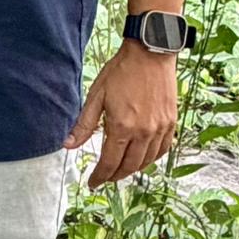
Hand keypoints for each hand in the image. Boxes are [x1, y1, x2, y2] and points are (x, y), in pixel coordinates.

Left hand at [64, 41, 177, 188]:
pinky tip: (141, 157)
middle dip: (114, 176)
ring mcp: (160, 130)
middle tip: (104, 178)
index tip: (92, 183)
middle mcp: (143, 133)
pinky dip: (150, 159)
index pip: (109, 162)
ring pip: (146, 162)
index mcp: (122, 127)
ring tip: (120, 170)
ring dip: (132, 170)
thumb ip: (84, 124)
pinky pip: (161, 151)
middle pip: (128, 167)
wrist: (150, 55)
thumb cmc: (121, 71)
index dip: (99, 176)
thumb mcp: (96, 95)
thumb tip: (68, 145)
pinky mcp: (171, 124)